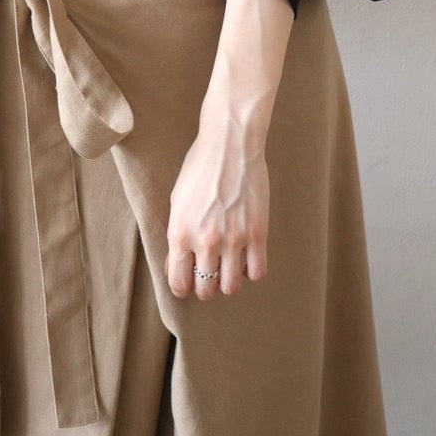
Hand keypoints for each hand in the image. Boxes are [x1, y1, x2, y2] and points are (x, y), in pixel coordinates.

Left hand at [164, 119, 269, 300]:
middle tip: (210, 273)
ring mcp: (233, 239)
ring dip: (229, 281)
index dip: (183, 287)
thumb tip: (178, 262)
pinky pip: (257, 272)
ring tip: (229, 267)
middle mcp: (205, 242)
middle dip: (206, 286)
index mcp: (180, 234)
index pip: (179, 283)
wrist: (230, 144)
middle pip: (206, 290)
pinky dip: (252, 271)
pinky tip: (248, 258)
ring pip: (231, 287)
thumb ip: (178, 233)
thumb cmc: (200, 167)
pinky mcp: (258, 233)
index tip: (188, 282)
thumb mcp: (177, 200)